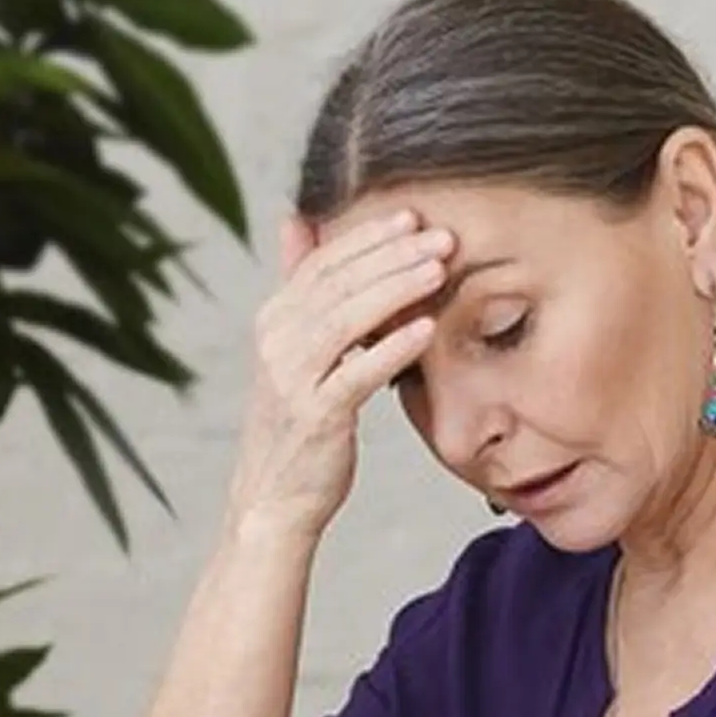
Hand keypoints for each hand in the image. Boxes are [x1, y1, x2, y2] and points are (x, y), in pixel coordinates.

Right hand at [223, 207, 451, 545]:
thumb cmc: (298, 422)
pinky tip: (426, 329)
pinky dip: (391, 348)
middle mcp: (276, 343)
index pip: (321, 262)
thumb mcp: (294, 348)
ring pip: (346, 319)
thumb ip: (299, 286)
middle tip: (441, 236)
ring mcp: (292, 380)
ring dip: (396, 289)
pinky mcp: (315, 417)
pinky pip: (356, 374)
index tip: (412, 217)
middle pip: (337, 283)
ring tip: (439, 270)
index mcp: (274, 320)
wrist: (274, 498)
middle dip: (392, 254)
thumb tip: (296, 219)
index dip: (367, 237)